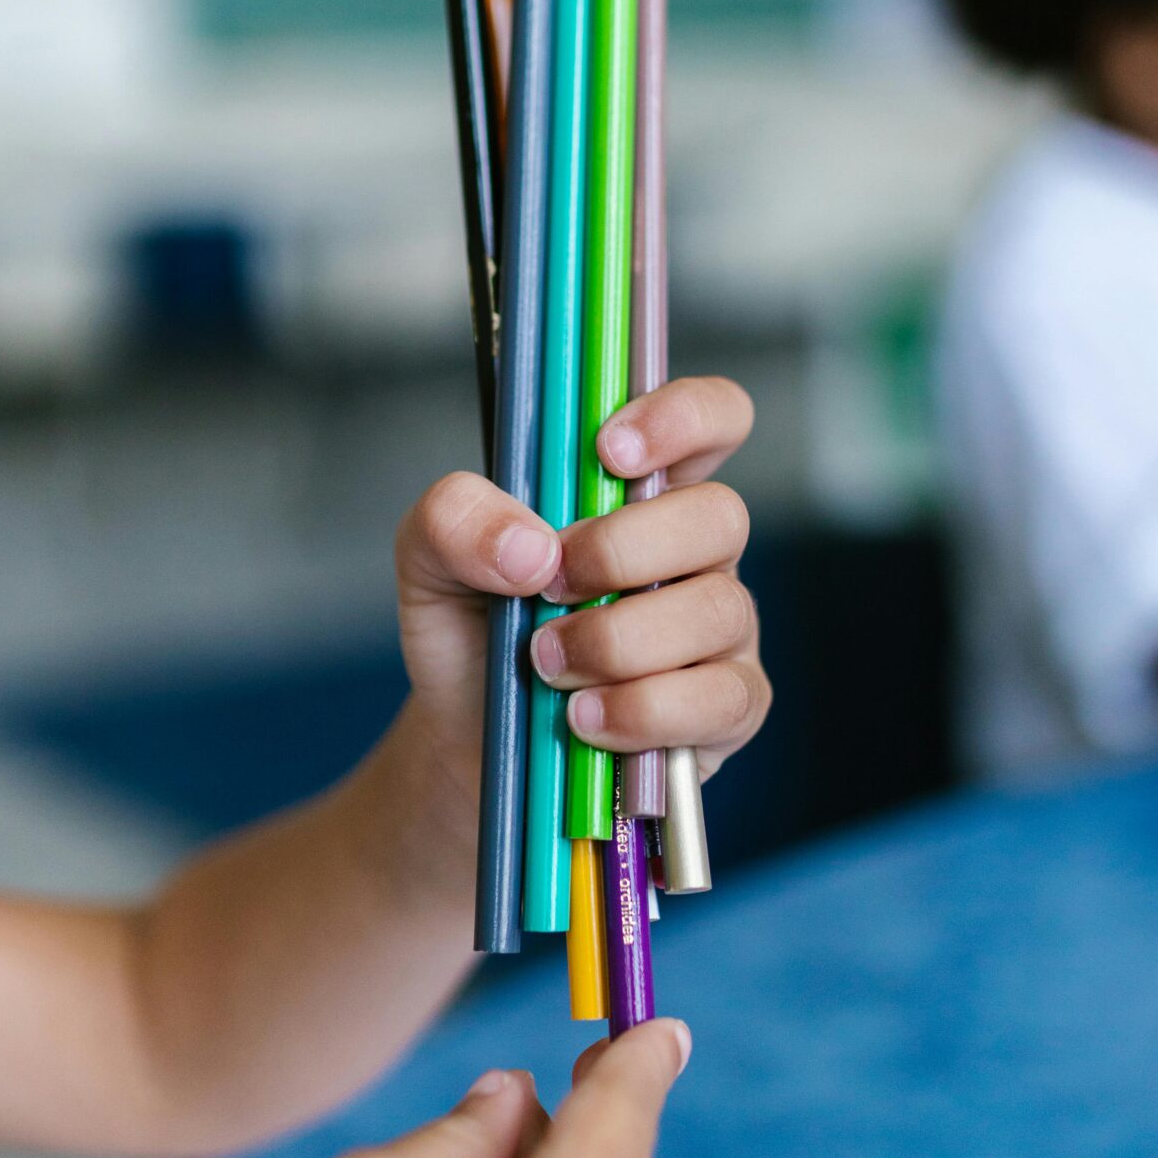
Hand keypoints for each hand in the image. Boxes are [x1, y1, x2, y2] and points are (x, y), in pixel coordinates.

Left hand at [392, 375, 768, 811]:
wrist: (469, 739)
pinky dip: (642, 709)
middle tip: (546, 589)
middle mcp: (696, 551)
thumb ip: (455, 519)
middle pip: (720, 514)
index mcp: (642, 488)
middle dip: (622, 551)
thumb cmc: (474, 630)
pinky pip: (722, 700)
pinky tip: (585, 719)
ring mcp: (722, 630)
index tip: (608, 452)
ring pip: (717, 609)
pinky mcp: (727, 709)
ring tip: (545, 665)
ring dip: (617, 641)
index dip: (681, 417)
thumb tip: (531, 548)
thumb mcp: (430, 559)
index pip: (712, 418)